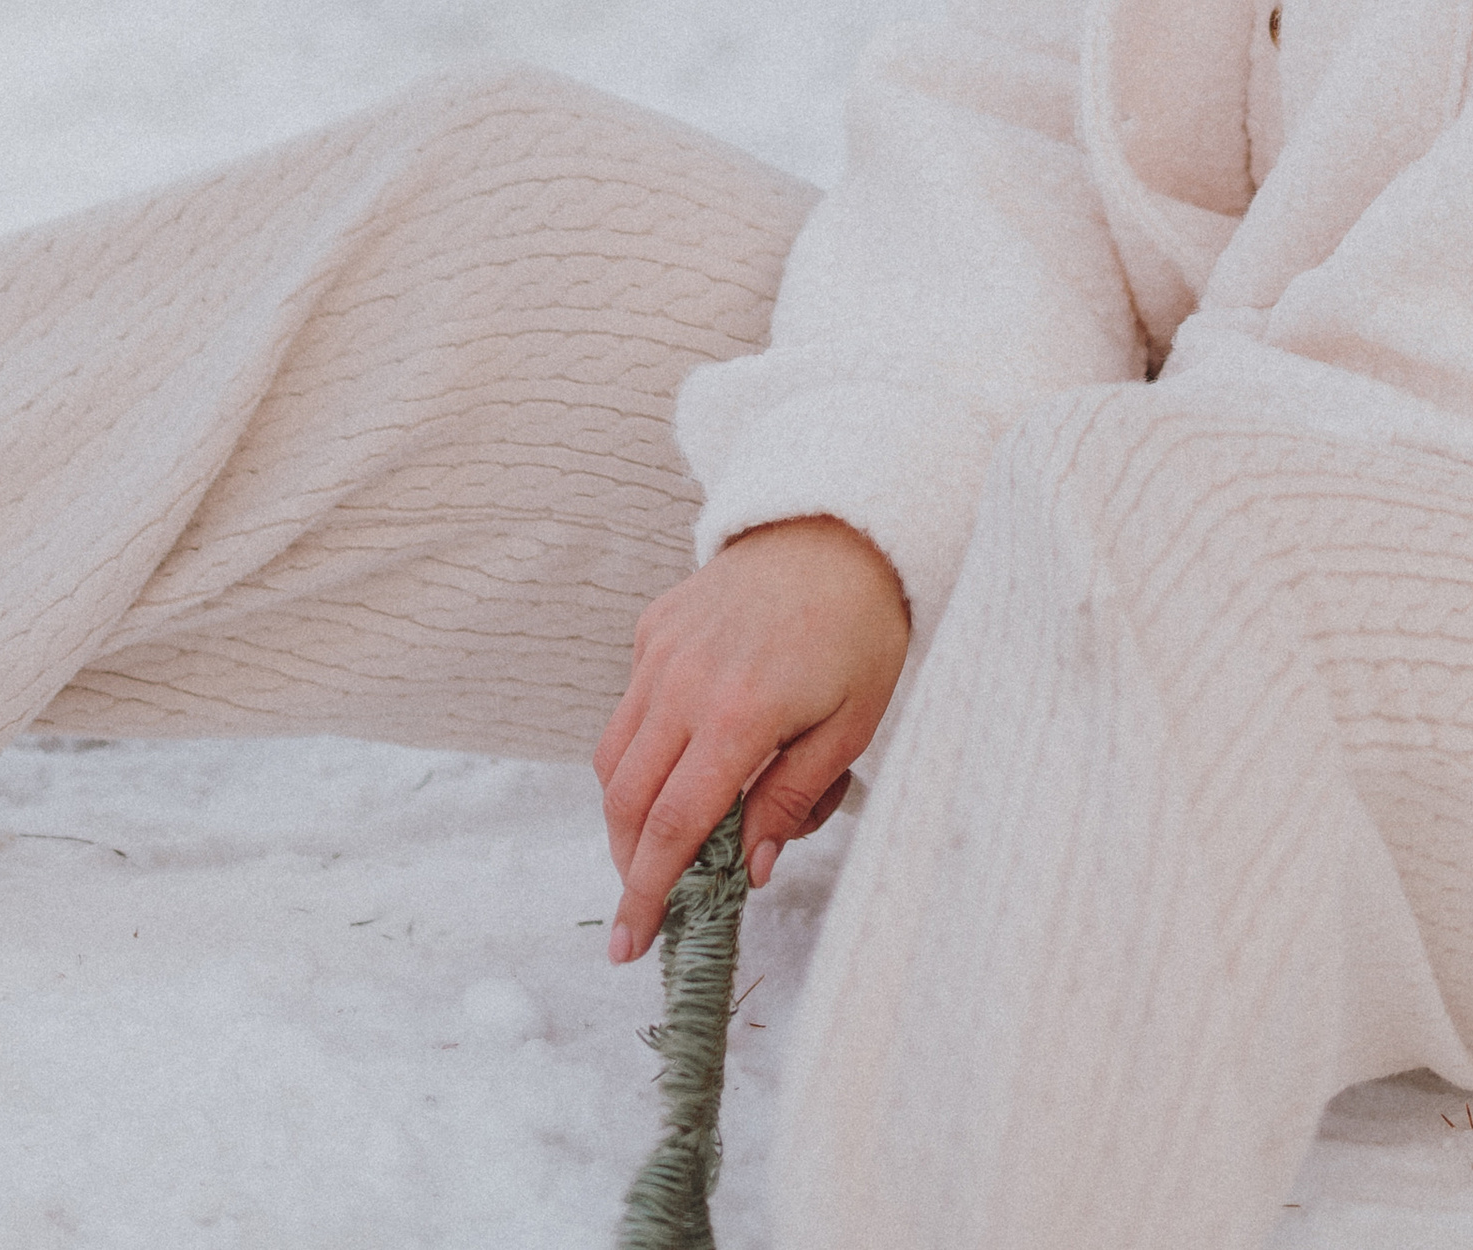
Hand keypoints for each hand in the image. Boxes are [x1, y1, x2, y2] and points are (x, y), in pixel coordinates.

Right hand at [594, 516, 909, 963]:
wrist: (838, 530)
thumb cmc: (859, 630)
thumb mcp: (851, 726)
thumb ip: (793, 800)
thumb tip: (747, 871)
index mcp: (739, 715)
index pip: (674, 827)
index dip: (646, 893)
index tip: (630, 943)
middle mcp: (684, 683)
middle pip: (626, 801)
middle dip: (627, 865)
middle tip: (644, 907)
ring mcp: (661, 651)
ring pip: (614, 756)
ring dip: (626, 813)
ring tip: (661, 844)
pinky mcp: (653, 627)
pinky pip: (630, 706)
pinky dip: (641, 748)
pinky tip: (684, 755)